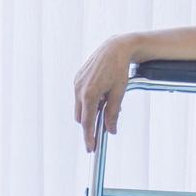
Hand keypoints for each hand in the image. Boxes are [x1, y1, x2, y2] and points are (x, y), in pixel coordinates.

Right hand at [73, 33, 140, 152]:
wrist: (115, 47)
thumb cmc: (119, 69)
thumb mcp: (119, 92)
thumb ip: (112, 113)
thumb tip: (111, 130)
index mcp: (89, 94)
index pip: (87, 123)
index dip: (89, 137)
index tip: (90, 148)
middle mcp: (79, 89)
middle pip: (81, 117)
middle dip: (90, 124)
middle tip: (104, 125)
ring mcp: (77, 83)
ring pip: (80, 106)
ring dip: (90, 110)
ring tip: (107, 103)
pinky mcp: (77, 78)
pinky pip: (80, 95)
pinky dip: (89, 100)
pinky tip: (102, 94)